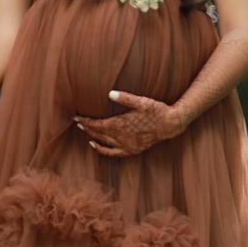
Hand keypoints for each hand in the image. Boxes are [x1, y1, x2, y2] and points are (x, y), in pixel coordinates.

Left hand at [74, 90, 188, 157]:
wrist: (171, 125)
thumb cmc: (157, 110)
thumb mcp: (142, 101)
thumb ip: (126, 98)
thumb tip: (110, 93)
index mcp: (122, 125)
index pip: (98, 124)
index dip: (86, 121)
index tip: (76, 117)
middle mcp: (122, 137)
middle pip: (98, 133)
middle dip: (87, 127)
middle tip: (77, 121)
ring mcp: (126, 145)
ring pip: (103, 142)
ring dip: (92, 136)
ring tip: (84, 130)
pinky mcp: (131, 150)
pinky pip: (112, 153)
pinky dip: (102, 150)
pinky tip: (95, 145)